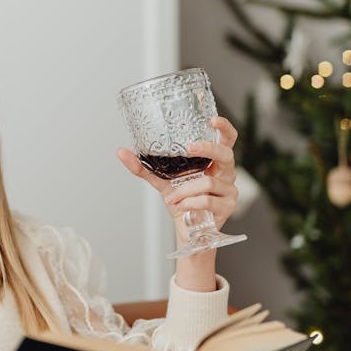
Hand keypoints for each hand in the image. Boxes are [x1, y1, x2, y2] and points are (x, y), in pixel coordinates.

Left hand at [117, 116, 239, 283]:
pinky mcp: (227, 206)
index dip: (224, 128)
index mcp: (214, 162)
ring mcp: (229, 190)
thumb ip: (144, 167)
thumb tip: (121, 152)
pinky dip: (190, 203)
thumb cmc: (181, 201)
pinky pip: (207, 200)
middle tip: (189, 148)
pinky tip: (181, 206)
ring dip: (185, 190)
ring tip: (173, 197)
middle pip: (225, 154)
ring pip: (208, 181)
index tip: (212, 120)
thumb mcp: (162, 180)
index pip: (227, 139)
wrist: (187, 230)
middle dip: (207, 148)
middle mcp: (225, 173)